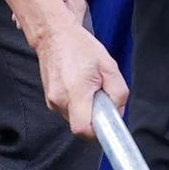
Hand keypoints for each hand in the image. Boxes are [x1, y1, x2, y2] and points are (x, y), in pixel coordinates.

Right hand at [36, 25, 126, 139]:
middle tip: (102, 97)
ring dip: (87, 111)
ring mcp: (52, 101)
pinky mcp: (50, 100)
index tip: (108, 125)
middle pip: (81, 126)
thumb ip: (118, 93)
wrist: (55, 36)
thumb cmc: (81, 48)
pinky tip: (82, 88)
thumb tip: (118, 113)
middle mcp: (59, 100)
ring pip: (75, 119)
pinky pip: (69, 112)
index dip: (98, 133)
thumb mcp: (110, 67)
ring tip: (90, 88)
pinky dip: (79, 105)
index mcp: (76, 92)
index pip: (83, 129)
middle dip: (96, 118)